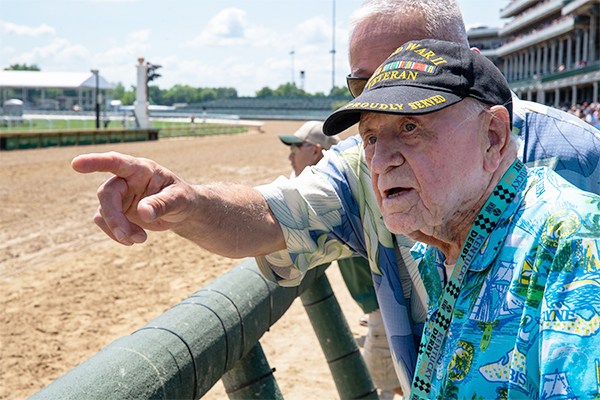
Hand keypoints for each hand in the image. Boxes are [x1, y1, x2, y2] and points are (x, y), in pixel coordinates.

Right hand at [72, 152, 196, 245]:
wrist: (182, 210)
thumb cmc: (183, 198)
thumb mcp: (180, 200)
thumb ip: (162, 204)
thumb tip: (143, 213)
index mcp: (141, 169)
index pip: (116, 162)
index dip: (96, 162)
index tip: (76, 164)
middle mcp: (126, 179)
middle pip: (106, 194)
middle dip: (114, 217)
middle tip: (126, 237)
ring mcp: (120, 195)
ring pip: (103, 211)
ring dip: (117, 229)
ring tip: (141, 239)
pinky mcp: (117, 211)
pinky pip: (106, 223)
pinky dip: (117, 234)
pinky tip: (135, 240)